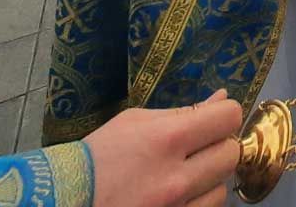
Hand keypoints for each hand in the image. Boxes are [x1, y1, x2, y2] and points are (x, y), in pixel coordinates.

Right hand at [88, 90, 241, 206]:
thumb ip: (183, 112)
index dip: (225, 115)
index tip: (214, 121)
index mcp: (167, 139)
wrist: (64, 199)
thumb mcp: (136, 122)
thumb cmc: (99, 155)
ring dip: (208, 180)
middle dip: (218, 147)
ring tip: (183, 176)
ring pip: (222, 188)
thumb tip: (222, 98)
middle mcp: (176, 177)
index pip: (229, 117)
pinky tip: (179, 195)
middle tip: (198, 149)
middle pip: (231, 154)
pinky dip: (198, 202)